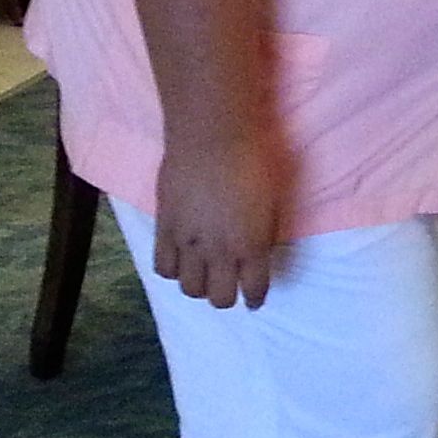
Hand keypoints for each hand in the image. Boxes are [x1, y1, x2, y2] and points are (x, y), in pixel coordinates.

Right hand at [152, 136, 286, 309]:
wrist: (212, 138)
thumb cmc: (254, 162)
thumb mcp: (273, 204)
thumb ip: (263, 234)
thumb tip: (256, 252)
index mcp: (253, 246)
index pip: (254, 290)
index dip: (255, 299)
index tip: (254, 299)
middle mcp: (221, 252)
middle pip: (219, 298)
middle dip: (226, 297)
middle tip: (227, 286)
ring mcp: (189, 243)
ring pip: (189, 289)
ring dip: (198, 286)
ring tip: (202, 274)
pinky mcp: (164, 229)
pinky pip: (163, 267)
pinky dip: (172, 270)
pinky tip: (179, 260)